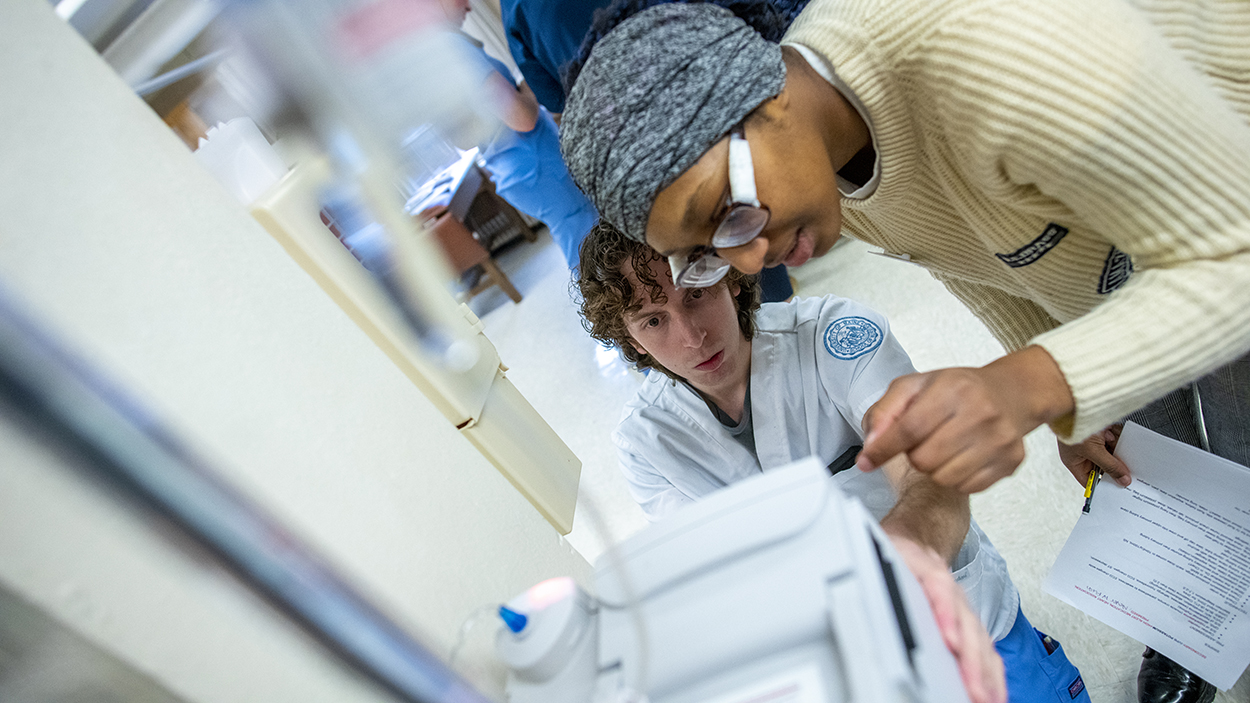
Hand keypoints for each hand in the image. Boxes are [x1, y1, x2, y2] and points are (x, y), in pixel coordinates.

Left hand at [857, 346, 1074, 492]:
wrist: (1011, 393)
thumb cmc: (957, 390)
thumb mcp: (915, 386)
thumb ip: (885, 411)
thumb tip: (871, 446)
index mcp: (954, 389)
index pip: (909, 429)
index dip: (882, 449)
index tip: (866, 461)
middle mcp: (981, 413)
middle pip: (924, 459)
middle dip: (913, 455)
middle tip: (922, 440)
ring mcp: (999, 439)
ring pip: (943, 478)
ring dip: (934, 468)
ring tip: (942, 447)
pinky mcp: (1010, 461)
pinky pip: (966, 487)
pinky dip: (956, 477)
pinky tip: (961, 456)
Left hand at [888, 535, 1006, 702]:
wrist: (918, 539)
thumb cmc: (898, 552)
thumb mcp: (880, 551)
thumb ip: (873, 570)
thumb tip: (854, 589)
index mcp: (926, 569)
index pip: (939, 587)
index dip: (946, 613)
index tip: (951, 640)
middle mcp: (951, 592)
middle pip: (966, 623)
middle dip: (970, 659)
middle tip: (972, 687)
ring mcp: (962, 608)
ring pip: (980, 641)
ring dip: (984, 673)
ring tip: (983, 699)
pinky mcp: (969, 624)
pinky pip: (985, 650)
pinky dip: (991, 675)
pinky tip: (992, 694)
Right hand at [1057, 425, 1129, 486]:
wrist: (1074, 403)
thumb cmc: (1071, 427)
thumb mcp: (1093, 452)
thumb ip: (1110, 466)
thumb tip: (1123, 479)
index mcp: (1074, 462)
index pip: (1090, 480)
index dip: (1103, 485)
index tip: (1118, 487)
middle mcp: (1083, 452)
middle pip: (1104, 465)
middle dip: (1115, 465)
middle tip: (1128, 469)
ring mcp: (1092, 441)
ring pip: (1112, 451)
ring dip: (1117, 448)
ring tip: (1120, 447)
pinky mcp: (1101, 430)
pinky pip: (1115, 438)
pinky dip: (1118, 436)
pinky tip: (1115, 434)